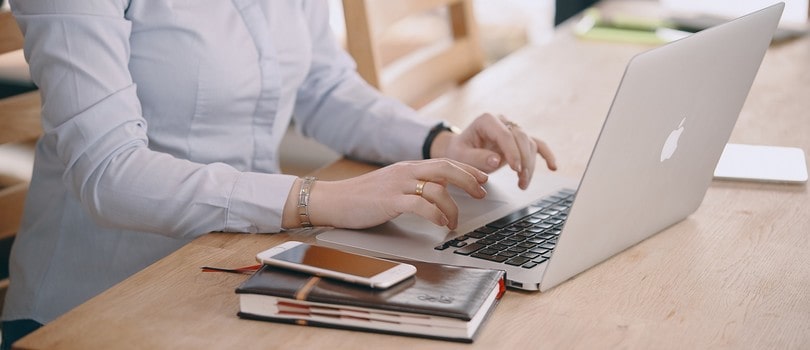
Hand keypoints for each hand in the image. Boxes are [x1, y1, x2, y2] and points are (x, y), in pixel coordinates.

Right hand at [284, 159, 488, 229]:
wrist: (333, 200)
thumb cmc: (361, 197)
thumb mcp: (392, 186)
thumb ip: (414, 186)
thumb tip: (439, 194)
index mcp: (407, 167)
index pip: (444, 162)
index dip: (466, 169)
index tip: (482, 178)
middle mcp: (405, 171)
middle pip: (446, 168)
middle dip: (469, 180)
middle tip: (482, 192)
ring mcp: (398, 184)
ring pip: (437, 189)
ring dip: (452, 207)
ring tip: (455, 222)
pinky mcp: (390, 200)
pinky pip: (421, 205)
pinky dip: (436, 214)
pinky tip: (441, 223)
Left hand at [431, 113, 556, 188]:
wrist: (460, 150)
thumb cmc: (459, 152)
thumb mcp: (461, 157)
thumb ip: (477, 158)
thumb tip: (496, 160)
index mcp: (486, 120)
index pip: (505, 134)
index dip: (512, 151)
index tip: (515, 169)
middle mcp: (502, 122)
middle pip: (521, 138)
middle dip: (524, 160)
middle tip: (521, 179)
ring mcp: (512, 130)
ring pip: (529, 144)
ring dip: (530, 165)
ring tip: (523, 184)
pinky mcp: (518, 140)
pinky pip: (537, 145)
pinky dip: (546, 155)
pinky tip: (553, 167)